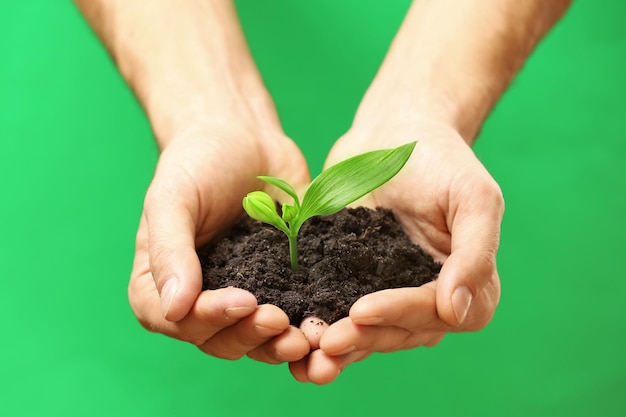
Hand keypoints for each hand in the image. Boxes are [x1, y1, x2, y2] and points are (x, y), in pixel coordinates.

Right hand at [128, 124, 311, 363]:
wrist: (243, 137)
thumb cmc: (197, 162)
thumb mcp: (172, 198)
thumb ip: (169, 250)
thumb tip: (173, 308)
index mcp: (163, 284)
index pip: (178, 320)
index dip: (209, 320)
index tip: (243, 301)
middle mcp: (201, 299)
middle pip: (219, 339)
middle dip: (250, 337)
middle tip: (280, 322)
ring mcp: (243, 296)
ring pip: (257, 339)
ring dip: (279, 344)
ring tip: (307, 337)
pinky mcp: (281, 287)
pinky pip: (292, 315)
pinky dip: (307, 325)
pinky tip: (328, 324)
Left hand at [289, 119, 503, 382]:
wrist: (393, 131)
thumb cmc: (440, 157)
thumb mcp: (472, 197)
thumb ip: (474, 254)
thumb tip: (458, 312)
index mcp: (466, 281)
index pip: (436, 313)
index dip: (400, 315)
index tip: (362, 310)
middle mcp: (429, 295)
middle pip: (399, 332)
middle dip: (363, 338)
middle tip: (325, 341)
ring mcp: (390, 291)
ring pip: (368, 332)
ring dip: (339, 347)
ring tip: (305, 356)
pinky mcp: (353, 281)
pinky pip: (338, 311)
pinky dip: (319, 327)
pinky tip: (293, 340)